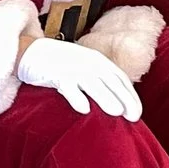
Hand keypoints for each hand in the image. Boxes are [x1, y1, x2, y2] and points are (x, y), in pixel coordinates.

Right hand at [16, 37, 141, 119]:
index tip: (137, 113)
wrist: (31, 51)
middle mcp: (88, 63)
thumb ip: (98, 79)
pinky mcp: (55, 74)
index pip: (119, 78)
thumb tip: (116, 101)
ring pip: (92, 83)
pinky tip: (84, 109)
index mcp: (98, 61)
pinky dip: (76, 97)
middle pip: (110, 81)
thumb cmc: (60, 63)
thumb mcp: (83, 66)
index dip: (130, 95)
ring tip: (117, 112)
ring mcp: (72, 67)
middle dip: (124, 98)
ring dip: (106, 97)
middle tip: (134, 117)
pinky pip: (68, 86)